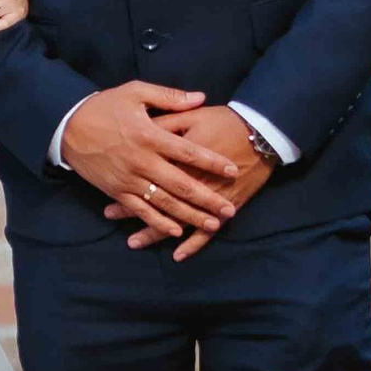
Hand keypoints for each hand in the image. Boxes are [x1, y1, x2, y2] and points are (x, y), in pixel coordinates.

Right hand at [61, 83, 235, 239]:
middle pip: (181, 184)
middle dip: (208, 199)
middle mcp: (142, 161)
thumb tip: (200, 98)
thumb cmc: (104, 106)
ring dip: (190, 215)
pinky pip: (141, 211)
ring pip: (165, 203)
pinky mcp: (116, 192)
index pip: (188, 151)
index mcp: (149, 135)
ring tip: (212, 224)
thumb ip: (169, 97)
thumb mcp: (135, 92)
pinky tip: (177, 231)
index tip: (232, 169)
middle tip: (229, 209)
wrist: (67, 126)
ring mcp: (128, 179)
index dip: (212, 162)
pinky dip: (159, 223)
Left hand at [114, 105, 273, 258]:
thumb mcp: (192, 115)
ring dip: (155, 233)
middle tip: (111, 215)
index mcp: (181, 158)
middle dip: (133, 210)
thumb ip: (166, 122)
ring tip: (134, 242)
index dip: (128, 183)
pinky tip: (177, 256)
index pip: (149, 174)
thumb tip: (142, 129)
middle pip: (159, 200)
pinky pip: (208, 232)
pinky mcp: (226, 206)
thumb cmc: (225, 121)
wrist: (261, 133)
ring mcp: (210, 198)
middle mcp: (193, 182)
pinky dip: (193, 244)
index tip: (108, 188)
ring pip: (179, 220)